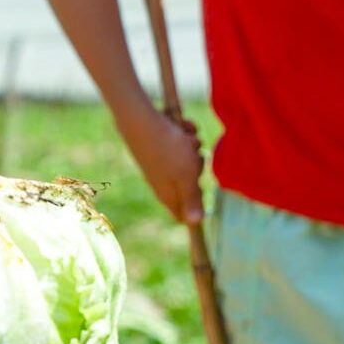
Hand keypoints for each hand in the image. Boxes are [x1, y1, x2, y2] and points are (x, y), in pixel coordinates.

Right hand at [117, 103, 204, 224]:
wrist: (141, 119)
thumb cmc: (168, 149)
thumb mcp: (186, 176)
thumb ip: (192, 199)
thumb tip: (196, 223)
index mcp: (169, 194)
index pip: (184, 214)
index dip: (198, 205)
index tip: (202, 189)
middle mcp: (163, 182)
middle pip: (191, 185)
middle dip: (199, 168)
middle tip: (195, 157)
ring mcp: (161, 165)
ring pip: (188, 161)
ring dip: (193, 147)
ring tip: (186, 137)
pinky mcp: (160, 148)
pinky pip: (180, 145)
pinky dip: (184, 135)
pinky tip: (181, 126)